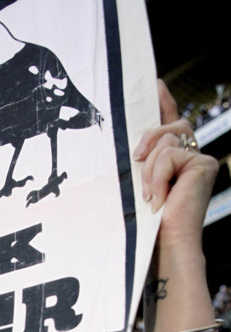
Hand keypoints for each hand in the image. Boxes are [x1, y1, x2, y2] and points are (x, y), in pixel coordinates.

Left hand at [133, 81, 217, 248]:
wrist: (164, 243)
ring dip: (150, 170)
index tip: (155, 84)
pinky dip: (159, 177)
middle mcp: (190, 156)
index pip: (169, 124)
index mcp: (173, 161)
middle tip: (136, 161)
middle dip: (148, 140)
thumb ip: (140, 160)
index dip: (164, 103)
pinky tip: (161, 199)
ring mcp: (199, 159)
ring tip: (150, 198)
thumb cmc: (147, 223)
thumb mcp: (137, 183)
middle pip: (168, 126)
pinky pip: (170, 154)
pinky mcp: (203, 163)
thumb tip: (132, 146)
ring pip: (166, 141)